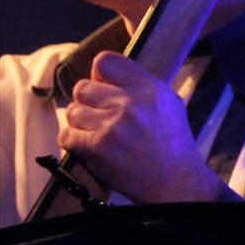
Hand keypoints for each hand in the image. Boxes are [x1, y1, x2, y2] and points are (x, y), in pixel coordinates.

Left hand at [57, 51, 226, 202]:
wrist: (177, 183)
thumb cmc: (173, 145)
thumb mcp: (170, 104)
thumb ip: (139, 86)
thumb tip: (103, 77)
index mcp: (150, 89)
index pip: (105, 62)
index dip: (99, 75)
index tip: (103, 88)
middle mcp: (130, 103)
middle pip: (82, 87)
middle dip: (88, 102)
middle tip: (101, 117)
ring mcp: (111, 125)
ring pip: (72, 111)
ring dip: (81, 123)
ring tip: (99, 134)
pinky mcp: (97, 147)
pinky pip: (67, 135)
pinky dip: (75, 142)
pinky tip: (91, 147)